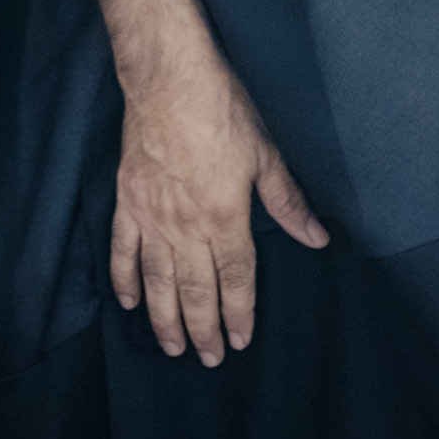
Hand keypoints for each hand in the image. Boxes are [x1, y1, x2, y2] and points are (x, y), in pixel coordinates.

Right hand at [91, 0, 327, 364]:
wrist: (169, 79)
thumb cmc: (223, 109)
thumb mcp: (265, 152)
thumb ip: (287, 201)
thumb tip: (316, 237)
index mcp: (225, 218)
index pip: (235, 279)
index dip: (239, 312)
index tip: (241, 340)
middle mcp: (186, 228)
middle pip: (195, 291)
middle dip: (204, 329)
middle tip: (209, 360)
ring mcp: (152, 217)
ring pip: (157, 282)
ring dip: (166, 319)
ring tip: (173, 347)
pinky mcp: (127, 201)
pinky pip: (122, 252)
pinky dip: (125, 280)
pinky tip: (130, 303)